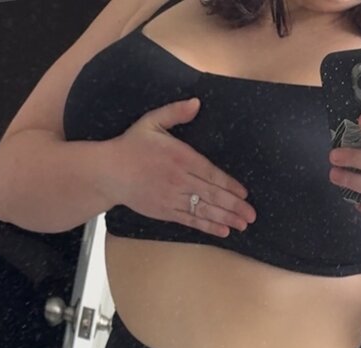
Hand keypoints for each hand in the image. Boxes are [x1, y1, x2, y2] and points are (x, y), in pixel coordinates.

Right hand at [112, 97, 255, 236]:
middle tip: (251, 215)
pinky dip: (207, 226)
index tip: (244, 192)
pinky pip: (190, 220)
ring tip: (242, 225)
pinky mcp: (165, 211)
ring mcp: (172, 197)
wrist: (109, 172)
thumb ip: (175, 112)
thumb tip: (197, 103)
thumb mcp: (152, 121)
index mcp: (179, 157)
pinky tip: (222, 231)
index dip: (229, 184)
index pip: (210, 172)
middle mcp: (178, 179)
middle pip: (211, 194)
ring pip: (203, 209)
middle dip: (234, 205)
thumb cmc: (132, 145)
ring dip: (225, 218)